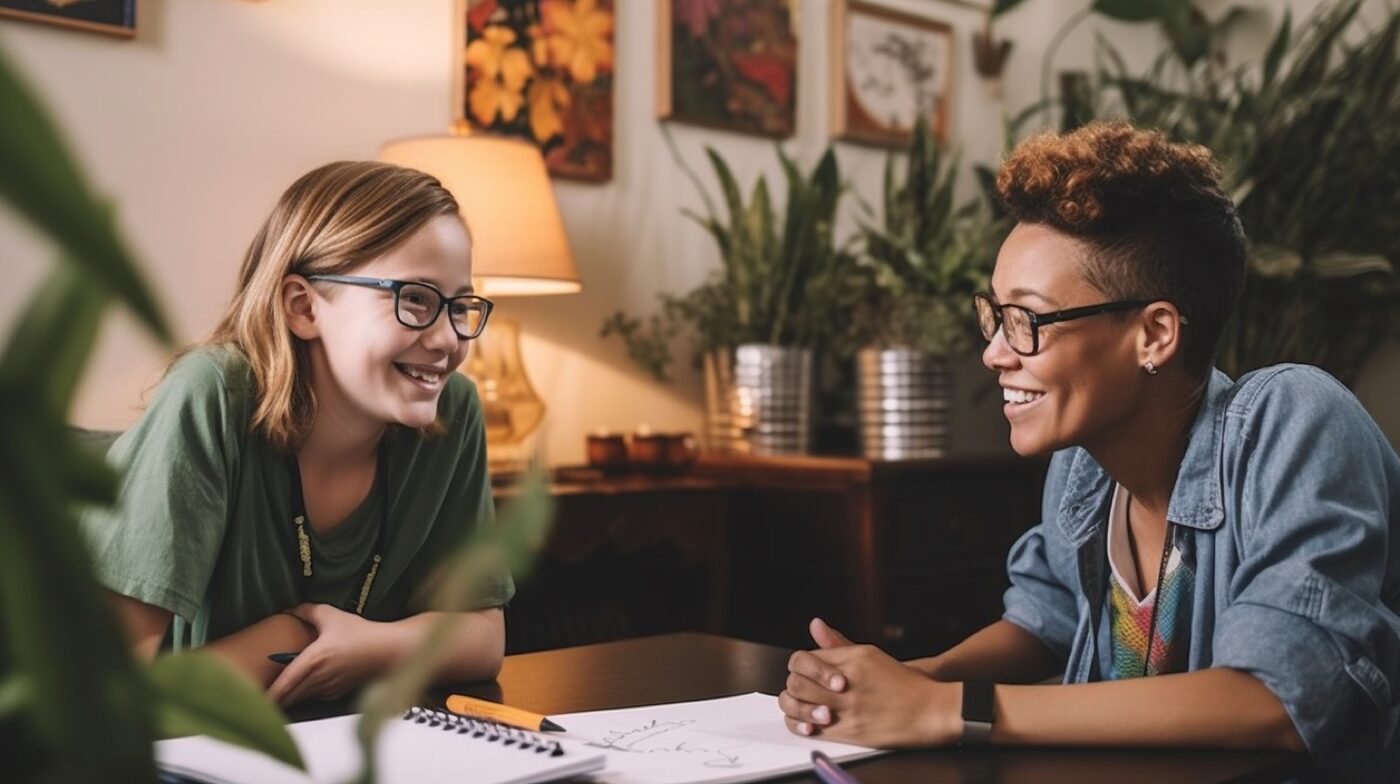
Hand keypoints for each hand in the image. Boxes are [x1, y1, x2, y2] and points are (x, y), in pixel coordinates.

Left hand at [267, 603, 389, 705]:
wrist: (388, 650)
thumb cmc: (363, 634)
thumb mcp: (332, 615)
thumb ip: (307, 611)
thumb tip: (290, 609)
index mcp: (314, 659)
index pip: (284, 683)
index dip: (268, 695)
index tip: (255, 701)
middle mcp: (319, 677)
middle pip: (289, 696)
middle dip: (274, 699)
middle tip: (259, 697)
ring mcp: (328, 688)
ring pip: (301, 698)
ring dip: (289, 696)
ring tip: (277, 693)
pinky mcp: (336, 693)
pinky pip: (315, 696)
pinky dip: (305, 694)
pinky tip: (304, 685)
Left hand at [780, 620, 959, 747]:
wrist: (930, 710)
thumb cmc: (903, 683)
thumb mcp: (870, 655)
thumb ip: (839, 643)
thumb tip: (815, 624)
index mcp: (853, 658)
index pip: (803, 659)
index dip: (800, 668)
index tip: (806, 674)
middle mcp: (848, 681)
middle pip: (797, 683)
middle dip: (795, 688)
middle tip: (803, 692)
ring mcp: (848, 707)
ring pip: (801, 706)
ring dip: (797, 709)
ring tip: (806, 709)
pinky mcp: (851, 731)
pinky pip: (814, 729)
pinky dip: (806, 727)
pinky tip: (812, 724)